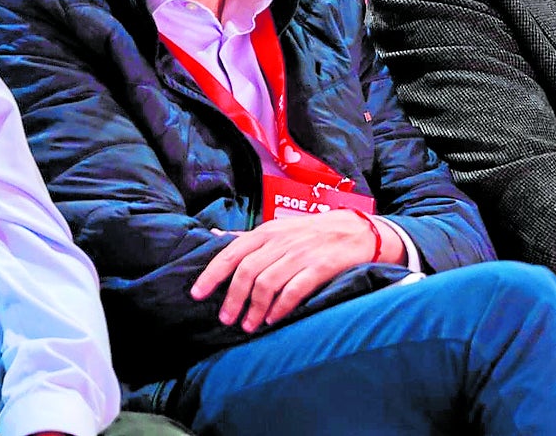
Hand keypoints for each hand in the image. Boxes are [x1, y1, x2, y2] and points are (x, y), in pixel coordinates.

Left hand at [189, 211, 390, 331]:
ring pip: (267, 283)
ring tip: (249, 326)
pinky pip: (294, 290)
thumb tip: (213, 237)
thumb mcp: (278, 228)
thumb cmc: (312, 233)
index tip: (197, 294)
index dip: (212, 275)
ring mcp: (301, 254)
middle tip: (226, 320)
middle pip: (247, 272)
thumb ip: (247, 237)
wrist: (358, 231)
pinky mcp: (321, 267)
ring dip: (254, 309)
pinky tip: (273, 319)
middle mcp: (282, 241)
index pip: (232, 253)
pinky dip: (280, 307)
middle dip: (233, 299)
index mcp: (267, 232)